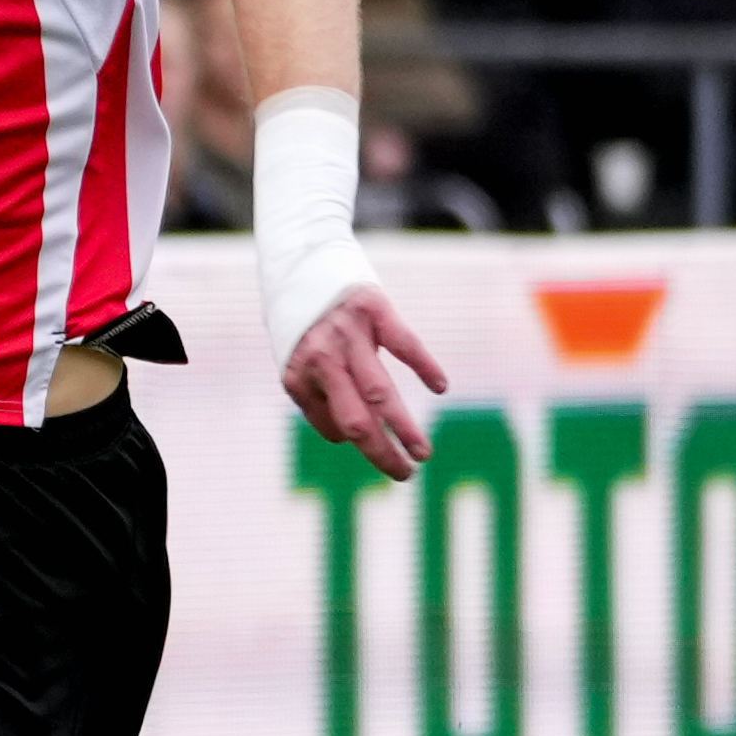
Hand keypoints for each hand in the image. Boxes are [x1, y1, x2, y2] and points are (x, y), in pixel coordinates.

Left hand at [284, 286, 446, 479]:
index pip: (332, 426)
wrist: (301, 261)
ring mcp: (347, 334)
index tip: (375, 443)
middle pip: (356, 421)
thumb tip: (348, 437)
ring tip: (422, 453)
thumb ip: (319, 394)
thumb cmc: (303, 321)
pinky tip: (439, 387)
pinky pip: (403, 344)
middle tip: (405, 475)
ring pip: (380, 393)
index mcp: (297, 378)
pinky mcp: (372, 309)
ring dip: (404, 428)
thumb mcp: (296, 360)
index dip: (356, 441)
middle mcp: (319, 359)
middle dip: (382, 454)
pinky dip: (424, 366)